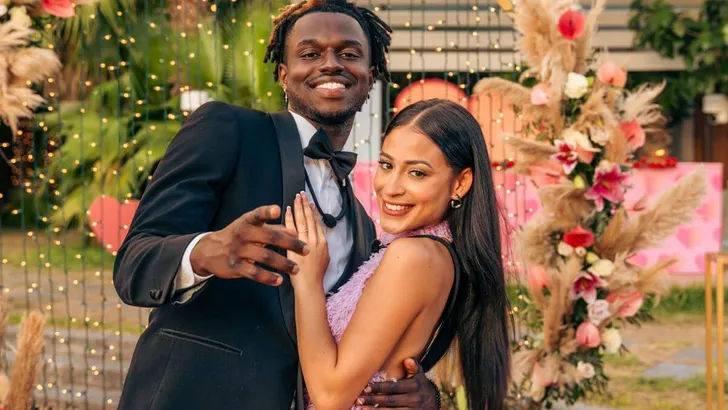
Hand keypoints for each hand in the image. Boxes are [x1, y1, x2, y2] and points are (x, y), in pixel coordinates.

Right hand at [189, 205, 309, 285]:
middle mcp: (243, 234)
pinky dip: (268, 277)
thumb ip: (274, 229)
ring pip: (265, 257)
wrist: (210, 251)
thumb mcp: (252, 228)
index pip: (258, 215)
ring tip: (296, 269)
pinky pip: (255, 273)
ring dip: (283, 264)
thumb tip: (295, 230)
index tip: (278, 210)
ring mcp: (238, 250)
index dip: (267, 212)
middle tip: (307, 250)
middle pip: (269, 238)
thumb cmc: (237, 236)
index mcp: (247, 222)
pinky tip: (279, 280)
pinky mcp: (235, 266)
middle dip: (290, 244)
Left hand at [284, 192, 329, 287]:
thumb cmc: (315, 276)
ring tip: (296, 198)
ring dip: (299, 208)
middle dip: (306, 205)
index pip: (318, 223)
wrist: (310, 286)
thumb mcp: (324, 259)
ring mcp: (306, 242)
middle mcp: (316, 240)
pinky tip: (288, 210)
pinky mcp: (296, 245)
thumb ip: (320, 247)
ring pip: (303, 221)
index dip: (313, 212)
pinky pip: (293, 228)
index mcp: (323, 243)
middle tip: (302, 195)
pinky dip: (291, 218)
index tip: (310, 203)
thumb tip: (317, 239)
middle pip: (311, 218)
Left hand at [357, 358, 439, 409]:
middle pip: (390, 401)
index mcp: (415, 386)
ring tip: (362, 409)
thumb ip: (414, 367)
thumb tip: (408, 359)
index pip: (394, 387)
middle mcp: (414, 400)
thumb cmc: (420, 386)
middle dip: (374, 400)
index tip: (366, 388)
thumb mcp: (420, 376)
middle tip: (359, 399)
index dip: (379, 388)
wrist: (433, 403)